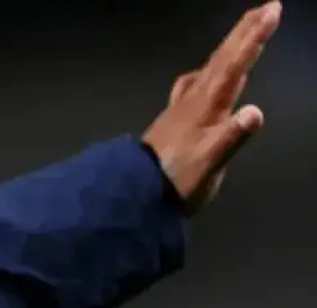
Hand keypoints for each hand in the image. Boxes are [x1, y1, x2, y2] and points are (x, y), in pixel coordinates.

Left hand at [142, 0, 281, 213]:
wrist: (133, 193)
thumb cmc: (176, 180)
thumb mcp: (209, 163)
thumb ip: (232, 137)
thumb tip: (254, 112)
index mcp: (206, 106)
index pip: (234, 64)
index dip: (253, 37)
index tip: (271, 10)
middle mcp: (192, 100)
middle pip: (221, 59)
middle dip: (244, 32)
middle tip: (265, 7)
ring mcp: (180, 108)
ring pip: (209, 68)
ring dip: (228, 48)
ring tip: (241, 33)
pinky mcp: (173, 119)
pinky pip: (194, 83)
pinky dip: (207, 71)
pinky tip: (203, 74)